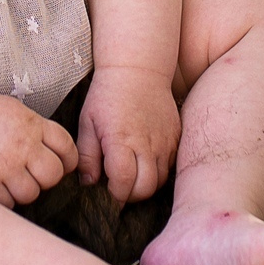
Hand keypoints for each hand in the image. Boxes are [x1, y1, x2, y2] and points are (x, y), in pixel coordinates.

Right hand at [0, 88, 78, 206]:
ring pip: (31, 193)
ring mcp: (5, 165)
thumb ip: (38, 130)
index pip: (67, 148)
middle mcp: (24, 145)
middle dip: (46, 179)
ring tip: (10, 182)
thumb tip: (57, 153)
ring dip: (24, 191)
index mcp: (34, 125)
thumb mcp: (17, 111)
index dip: (68, 161)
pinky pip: (7, 202)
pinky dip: (4, 199)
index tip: (60, 165)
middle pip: (53, 175)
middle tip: (32, 176)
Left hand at [77, 65, 181, 202]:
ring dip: (145, 184)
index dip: (115, 194)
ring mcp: (165, 140)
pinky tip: (144, 161)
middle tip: (119, 186)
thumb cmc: (107, 95)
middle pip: (146, 188)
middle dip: (131, 195)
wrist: (138, 70)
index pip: (124, 182)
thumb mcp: (88, 122)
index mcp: (121, 139)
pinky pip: (170, 166)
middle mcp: (146, 143)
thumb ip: (87, 156)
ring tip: (131, 174)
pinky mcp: (176, 136)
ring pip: (160, 180)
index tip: (108, 191)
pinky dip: (158, 171)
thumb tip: (89, 184)